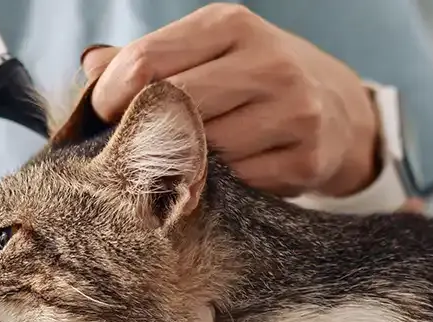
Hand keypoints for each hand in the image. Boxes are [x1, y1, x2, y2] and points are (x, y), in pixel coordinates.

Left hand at [80, 4, 379, 196]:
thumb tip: (92, 66)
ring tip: (177, 163)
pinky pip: (238, 183)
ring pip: (206, 151)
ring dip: (183, 163)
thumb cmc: (255, 77)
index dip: (111, 96)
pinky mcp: (306, 159)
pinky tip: (220, 177)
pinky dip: (220, 185)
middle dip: (143, 133)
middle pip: (174, 108)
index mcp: (232, 25)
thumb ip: (149, 57)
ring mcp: (293, 112)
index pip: (147, 62)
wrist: (340, 110)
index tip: (105, 115)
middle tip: (132, 149)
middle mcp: (268, 63)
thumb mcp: (208, 50)